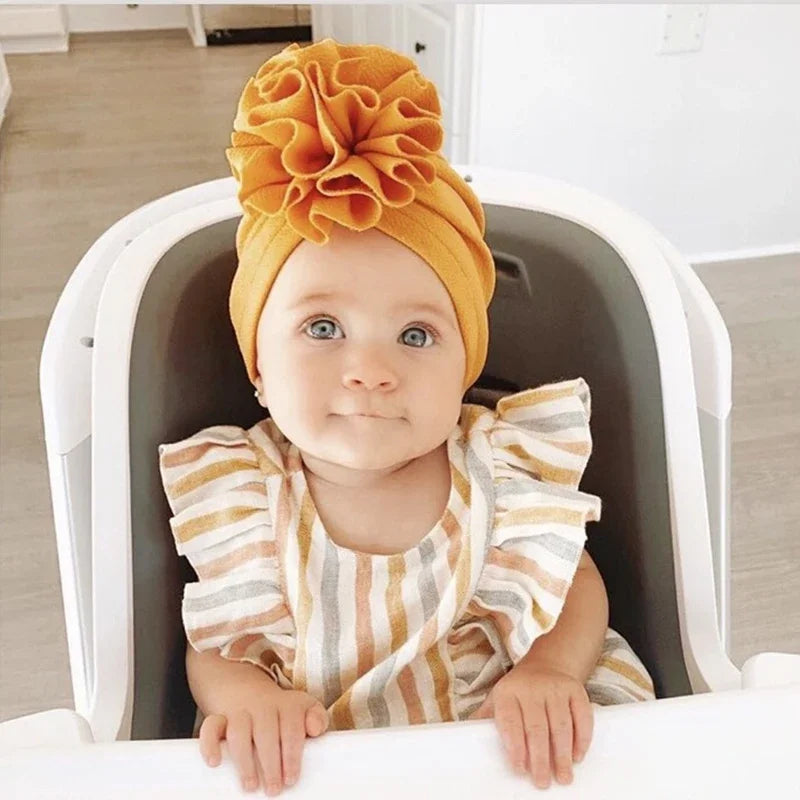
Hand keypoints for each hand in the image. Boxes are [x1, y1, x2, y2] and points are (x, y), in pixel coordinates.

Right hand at [199, 687, 328, 795]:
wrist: (245, 688)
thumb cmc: (280, 710)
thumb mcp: (303, 707)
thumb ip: (316, 717)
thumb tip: (316, 728)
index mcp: (287, 705)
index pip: (291, 727)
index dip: (292, 754)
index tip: (291, 778)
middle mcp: (263, 706)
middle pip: (266, 732)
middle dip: (270, 763)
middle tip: (274, 789)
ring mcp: (239, 711)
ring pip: (239, 732)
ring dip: (244, 760)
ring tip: (250, 785)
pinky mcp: (219, 717)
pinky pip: (210, 726)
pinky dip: (209, 744)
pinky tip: (215, 762)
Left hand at [470, 664, 592, 789]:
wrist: (546, 663)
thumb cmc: (519, 690)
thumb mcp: (498, 698)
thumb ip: (485, 718)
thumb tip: (464, 738)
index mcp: (508, 692)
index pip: (510, 722)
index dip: (515, 747)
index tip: (519, 769)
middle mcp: (532, 688)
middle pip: (536, 727)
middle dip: (540, 758)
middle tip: (542, 781)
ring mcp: (555, 687)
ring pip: (560, 725)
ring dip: (562, 754)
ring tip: (562, 776)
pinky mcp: (575, 690)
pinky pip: (581, 716)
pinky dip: (581, 738)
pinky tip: (577, 756)